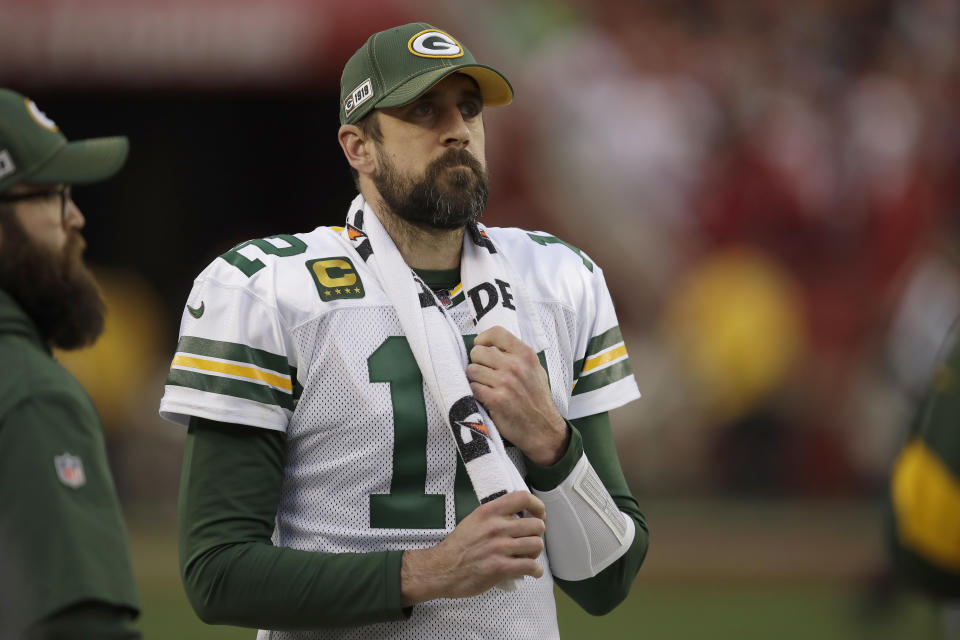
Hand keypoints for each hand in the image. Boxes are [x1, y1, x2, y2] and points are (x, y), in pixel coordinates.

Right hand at [400, 491, 545, 604]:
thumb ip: (494, 515)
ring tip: (527, 557)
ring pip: (537, 545)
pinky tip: (531, 572)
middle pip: (536, 525)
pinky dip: (536, 571)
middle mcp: (496, 527)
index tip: (539, 514)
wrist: (441, 569)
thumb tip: (518, 516)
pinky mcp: (501, 568)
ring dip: (535, 553)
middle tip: (529, 541)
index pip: (523, 497)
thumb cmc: (458, 546)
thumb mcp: (474, 520)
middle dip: (536, 535)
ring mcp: (499, 547)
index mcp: (489, 511)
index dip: (537, 505)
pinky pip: (531, 567)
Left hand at [466, 326, 568, 464]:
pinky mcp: (496, 399)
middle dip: (477, 362)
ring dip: (475, 379)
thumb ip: (517, 355)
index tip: (481, 346)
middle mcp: (515, 366)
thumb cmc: (537, 399)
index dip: (483, 339)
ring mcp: (505, 383)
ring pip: (472, 370)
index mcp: (526, 354)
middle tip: (484, 373)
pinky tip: (485, 397)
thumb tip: (491, 346)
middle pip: (478, 352)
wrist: (543, 429)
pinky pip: (473, 387)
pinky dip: (476, 392)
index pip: (496, 333)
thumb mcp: (535, 370)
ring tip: (486, 386)